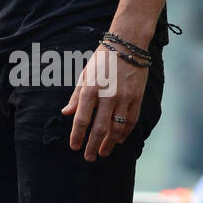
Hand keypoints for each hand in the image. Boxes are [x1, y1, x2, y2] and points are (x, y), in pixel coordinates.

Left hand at [61, 46, 148, 160]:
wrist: (128, 45)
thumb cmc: (102, 60)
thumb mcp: (85, 74)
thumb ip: (76, 96)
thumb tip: (66, 113)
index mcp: (91, 88)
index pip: (82, 119)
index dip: (77, 135)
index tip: (74, 146)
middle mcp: (108, 95)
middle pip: (99, 128)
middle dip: (93, 146)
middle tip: (89, 157)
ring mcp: (124, 98)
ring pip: (117, 128)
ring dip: (109, 143)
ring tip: (103, 152)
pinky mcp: (136, 98)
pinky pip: (131, 121)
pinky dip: (124, 133)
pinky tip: (118, 140)